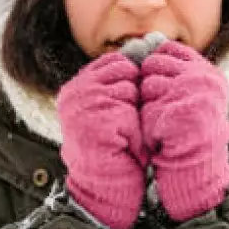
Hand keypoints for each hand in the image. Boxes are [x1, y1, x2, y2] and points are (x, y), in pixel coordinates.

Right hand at [57, 52, 146, 228]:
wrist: (106, 188)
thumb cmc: (117, 148)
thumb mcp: (116, 108)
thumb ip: (123, 80)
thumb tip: (153, 40)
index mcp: (78, 86)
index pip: (116, 61)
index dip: (132, 80)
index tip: (131, 104)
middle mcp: (75, 92)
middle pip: (124, 70)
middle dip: (134, 96)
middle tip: (124, 125)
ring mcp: (82, 105)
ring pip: (130, 89)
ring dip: (136, 114)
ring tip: (123, 136)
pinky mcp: (95, 121)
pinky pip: (129, 111)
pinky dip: (134, 130)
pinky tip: (123, 146)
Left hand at [140, 40, 228, 222]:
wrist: (197, 170)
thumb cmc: (187, 132)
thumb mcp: (189, 94)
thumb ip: (174, 68)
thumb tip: (147, 38)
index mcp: (208, 73)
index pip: (168, 49)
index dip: (157, 66)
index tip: (161, 87)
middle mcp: (204, 79)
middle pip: (153, 64)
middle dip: (150, 86)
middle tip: (165, 110)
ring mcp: (191, 95)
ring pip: (146, 85)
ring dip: (147, 105)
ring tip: (164, 123)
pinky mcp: (175, 112)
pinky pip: (145, 107)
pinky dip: (148, 123)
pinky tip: (162, 135)